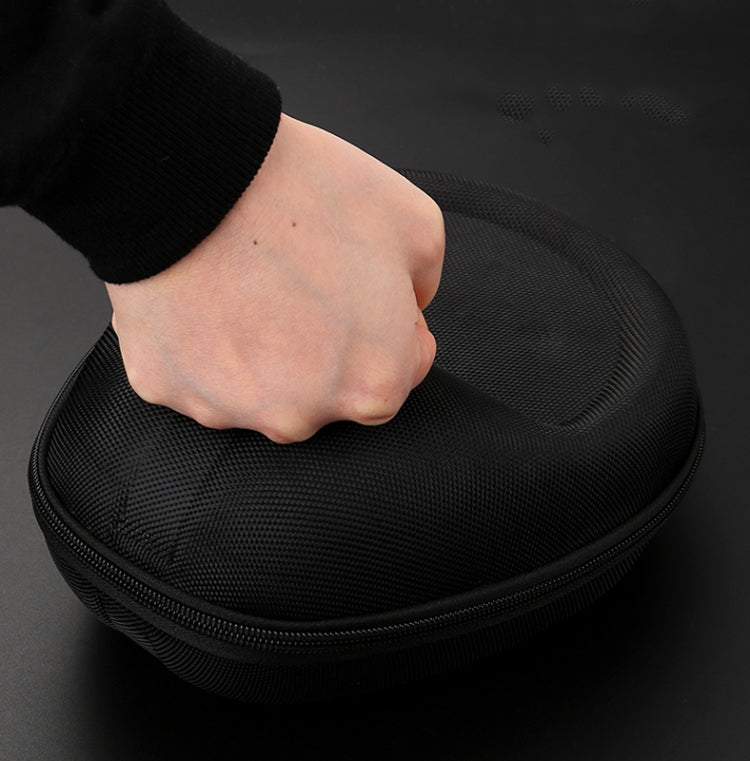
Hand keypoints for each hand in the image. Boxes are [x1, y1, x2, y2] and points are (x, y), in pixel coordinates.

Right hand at [104, 114, 443, 442]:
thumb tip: (407, 312)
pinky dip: (210, 346)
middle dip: (327, 344)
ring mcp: (233, 409)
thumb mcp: (415, 225)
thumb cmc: (301, 196)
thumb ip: (423, 288)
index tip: (360, 289)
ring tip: (252, 285)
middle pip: (330, 388)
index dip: (389, 321)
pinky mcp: (172, 390)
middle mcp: (303, 415)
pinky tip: (210, 299)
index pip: (403, 368)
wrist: (191, 177)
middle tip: (302, 280)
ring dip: (266, 350)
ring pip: (265, 389)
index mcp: (373, 384)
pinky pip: (204, 377)